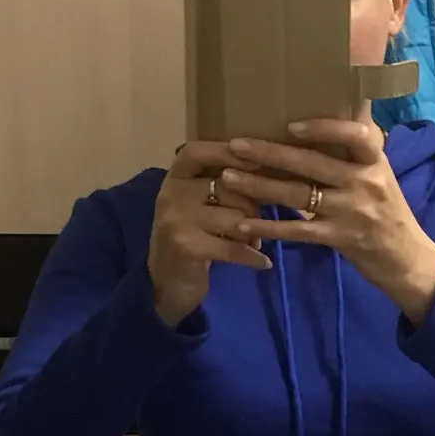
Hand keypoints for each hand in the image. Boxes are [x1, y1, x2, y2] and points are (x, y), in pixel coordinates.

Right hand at [148, 141, 270, 327]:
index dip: (225, 152)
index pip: (196, 152)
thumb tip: (268, 169)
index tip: (256, 160)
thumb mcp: (199, 204)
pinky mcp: (186, 246)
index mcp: (174, 178)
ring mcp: (176, 220)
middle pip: (227, 186)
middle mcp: (171, 194)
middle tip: (259, 222)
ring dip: (253, 232)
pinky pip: (232, 247)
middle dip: (251, 205)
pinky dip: (252, 256)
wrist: (166, 283)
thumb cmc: (191, 238)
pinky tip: (264, 262)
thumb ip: (222, 186)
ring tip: (255, 241)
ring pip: (234, 217)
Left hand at [221, 119, 434, 324]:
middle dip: (270, 153)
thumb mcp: (380, 174)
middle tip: (235, 145)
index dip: (324, 128)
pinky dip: (269, 228)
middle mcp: (365, 183)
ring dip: (260, 186)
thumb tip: (341, 104)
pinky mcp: (340, 239)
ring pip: (298, 195)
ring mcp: (352, 212)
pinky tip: (243, 224)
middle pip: (312, 164)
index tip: (291, 125)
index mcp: (375, 161)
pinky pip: (298, 231)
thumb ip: (359, 148)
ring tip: (227, 177)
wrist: (407, 259)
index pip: (356, 135)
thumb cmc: (387, 210)